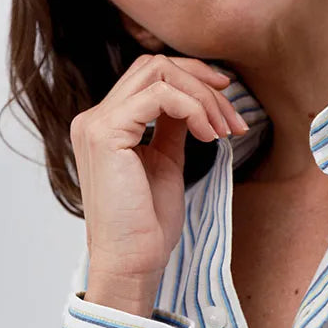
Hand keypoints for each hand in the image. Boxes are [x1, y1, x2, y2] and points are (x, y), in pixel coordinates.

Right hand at [71, 53, 247, 306]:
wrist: (132, 261)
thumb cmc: (148, 224)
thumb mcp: (166, 163)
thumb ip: (172, 127)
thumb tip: (195, 100)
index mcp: (106, 124)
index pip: (149, 75)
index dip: (193, 79)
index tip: (227, 101)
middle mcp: (94, 118)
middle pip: (154, 66)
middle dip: (202, 83)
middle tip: (234, 118)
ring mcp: (96, 124)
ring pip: (158, 74)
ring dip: (203, 98)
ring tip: (225, 131)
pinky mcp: (106, 134)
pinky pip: (160, 98)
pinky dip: (193, 109)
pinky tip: (209, 136)